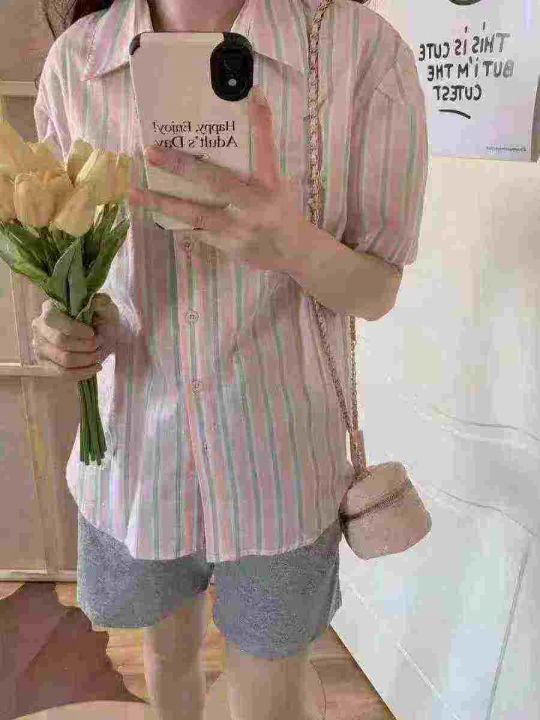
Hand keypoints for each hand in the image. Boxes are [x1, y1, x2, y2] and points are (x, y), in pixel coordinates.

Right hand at [31, 294, 119, 379]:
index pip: (54, 320)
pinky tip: (94, 368)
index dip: (75, 329)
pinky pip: (62, 373)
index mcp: (49, 308)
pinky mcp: (45, 363)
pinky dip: (82, 373)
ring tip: (99, 356)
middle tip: (100, 345)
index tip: (93, 333)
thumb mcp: (101, 305)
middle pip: (60, 342)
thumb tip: (100, 301)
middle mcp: (39, 327)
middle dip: (85, 346)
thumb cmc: (96, 316)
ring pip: (63, 360)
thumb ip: (101, 302)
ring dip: (85, 360)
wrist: (95, 331)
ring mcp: (40, 347)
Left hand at [129, 86, 310, 272]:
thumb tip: (245, 115)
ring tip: (134, 192)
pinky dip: (176, 220)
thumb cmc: (280, 210)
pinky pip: (197, 230)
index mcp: (270, 184)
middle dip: (182, 166)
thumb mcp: (277, 183)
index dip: (261, 123)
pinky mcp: (229, 246)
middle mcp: (255, 205)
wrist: (294, 253)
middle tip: (151, 152)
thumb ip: (259, 157)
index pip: (266, 149)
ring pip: (196, 214)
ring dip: (163, 203)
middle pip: (216, 182)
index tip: (253, 94)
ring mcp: (240, 228)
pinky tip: (153, 210)